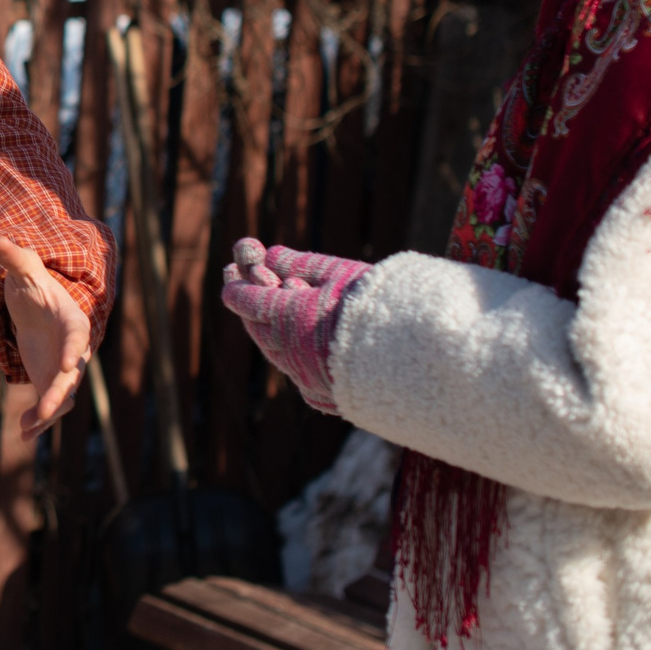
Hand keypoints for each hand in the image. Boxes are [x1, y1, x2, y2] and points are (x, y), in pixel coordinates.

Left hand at [0, 235, 92, 439]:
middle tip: (45, 409)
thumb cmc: (34, 285)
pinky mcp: (49, 381)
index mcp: (73, 321)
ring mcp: (62, 369)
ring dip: (47, 414)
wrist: (35, 305)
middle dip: (59, 393)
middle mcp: (73, 350)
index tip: (66, 366)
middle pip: (72, 375)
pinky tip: (22, 435)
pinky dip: (38, 421)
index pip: (77, 337)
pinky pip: (48, 406)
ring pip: (62, 397)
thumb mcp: (24, 270)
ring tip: (27, 428)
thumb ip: (14, 256)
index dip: (72, 351)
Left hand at [219, 239, 368, 414]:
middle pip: (257, 328)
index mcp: (288, 318)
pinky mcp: (322, 396)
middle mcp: (289, 352)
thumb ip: (300, 264)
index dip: (238, 285)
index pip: (248, 301)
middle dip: (250, 305)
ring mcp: (304, 377)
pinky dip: (292, 353)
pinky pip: (296, 372)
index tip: (232, 270)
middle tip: (243, 283)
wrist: (419, 354)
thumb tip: (269, 254)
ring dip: (268, 330)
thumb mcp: (339, 274)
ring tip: (272, 309)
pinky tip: (299, 341)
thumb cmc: (380, 303)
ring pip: (275, 351)